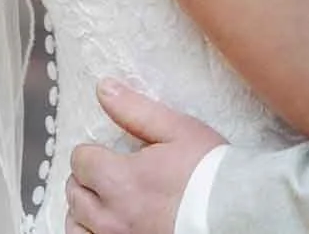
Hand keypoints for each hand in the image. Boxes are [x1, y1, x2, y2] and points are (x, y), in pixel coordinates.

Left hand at [65, 80, 225, 233]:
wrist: (233, 213)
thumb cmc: (209, 171)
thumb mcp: (177, 129)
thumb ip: (134, 110)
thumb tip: (103, 88)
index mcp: (121, 179)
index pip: (81, 160)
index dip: (92, 151)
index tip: (106, 151)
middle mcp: (112, 216)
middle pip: (74, 192)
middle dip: (86, 177)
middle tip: (106, 171)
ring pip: (75, 224)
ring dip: (83, 209)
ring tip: (104, 199)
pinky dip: (90, 233)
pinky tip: (107, 223)